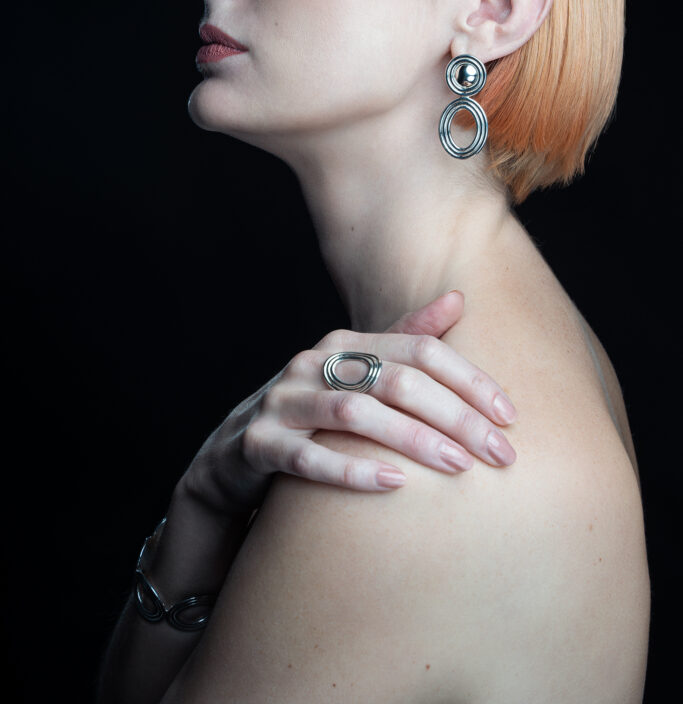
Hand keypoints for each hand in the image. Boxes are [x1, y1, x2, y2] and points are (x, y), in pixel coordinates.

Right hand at [178, 291, 516, 516]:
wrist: (231, 457)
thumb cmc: (310, 414)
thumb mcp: (356, 373)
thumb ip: (405, 338)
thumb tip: (459, 299)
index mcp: (343, 342)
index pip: (418, 348)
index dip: (467, 378)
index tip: (510, 414)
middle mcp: (312, 363)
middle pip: (394, 379)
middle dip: (454, 415)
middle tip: (500, 452)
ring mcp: (282, 401)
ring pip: (354, 413)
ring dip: (412, 439)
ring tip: (459, 466)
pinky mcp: (257, 443)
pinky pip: (307, 456)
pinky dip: (352, 470)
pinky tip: (395, 486)